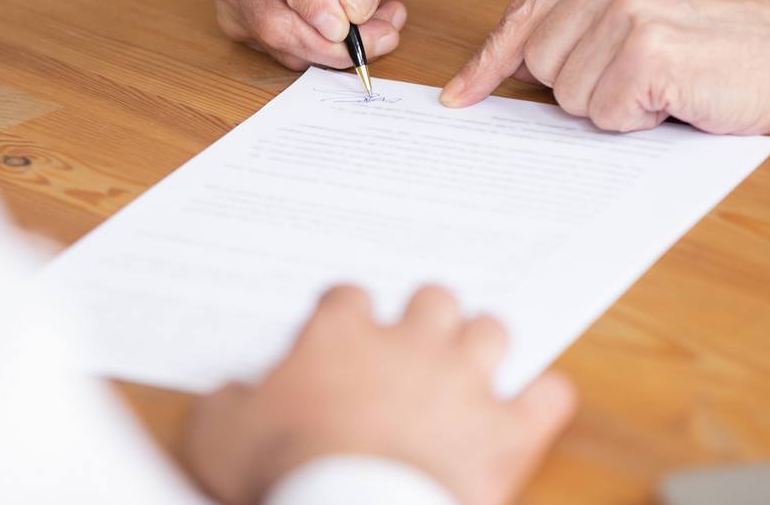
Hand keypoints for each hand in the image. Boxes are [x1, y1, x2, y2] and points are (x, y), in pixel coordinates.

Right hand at [184, 285, 574, 504]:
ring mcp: (463, 381)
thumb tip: (229, 396)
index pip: (348, 296)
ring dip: (484, 345)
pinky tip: (529, 409)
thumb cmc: (283, 473)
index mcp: (341, 335)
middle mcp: (409, 343)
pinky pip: (548, 395)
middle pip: (433, 297)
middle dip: (427, 316)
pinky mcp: (504, 430)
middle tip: (416, 343)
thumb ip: (226, 402)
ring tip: (472, 365)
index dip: (347, 312)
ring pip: (492, 330)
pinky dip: (542, 400)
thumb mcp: (221, 434)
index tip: (343, 331)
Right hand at [205, 0, 406, 69]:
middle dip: (333, 42)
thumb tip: (356, 8)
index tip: (350, 28)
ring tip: (377, 27)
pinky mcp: (233, 11)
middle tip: (385, 36)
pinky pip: (271, 44)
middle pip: (270, 16)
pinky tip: (344, 27)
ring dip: (330, 48)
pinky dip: (313, 47)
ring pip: (273, 38)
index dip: (311, 2)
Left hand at [440, 0, 769, 133]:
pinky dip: (639, 120)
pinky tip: (678, 97)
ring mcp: (632, 10)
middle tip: (645, 76)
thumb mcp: (650, 8)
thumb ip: (585, 22)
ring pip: (571, 94)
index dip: (489, 63)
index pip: (525, 15)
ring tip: (668, 82)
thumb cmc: (729, 40)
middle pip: (542, 64)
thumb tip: (515, 65)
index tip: (460, 96)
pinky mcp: (651, 51)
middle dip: (585, 87)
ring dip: (616, 105)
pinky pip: (608, 113)